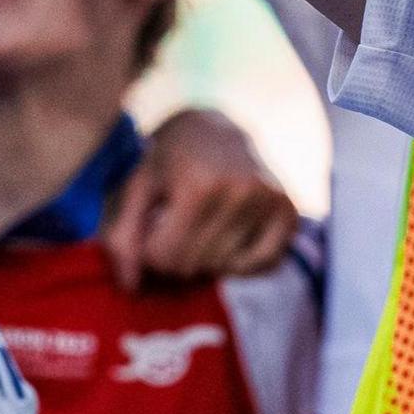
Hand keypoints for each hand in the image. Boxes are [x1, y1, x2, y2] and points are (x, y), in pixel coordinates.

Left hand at [102, 107, 299, 288]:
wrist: (214, 126)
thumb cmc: (168, 159)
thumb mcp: (137, 187)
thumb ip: (123, 236)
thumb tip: (130, 287)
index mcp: (199, 183)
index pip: (165, 256)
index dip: (150, 249)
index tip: (152, 228)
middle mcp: (241, 190)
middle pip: (194, 264)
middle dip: (176, 255)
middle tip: (176, 227)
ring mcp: (269, 199)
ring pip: (225, 267)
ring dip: (206, 257)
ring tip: (200, 227)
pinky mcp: (289, 210)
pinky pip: (264, 264)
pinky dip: (242, 262)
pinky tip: (228, 240)